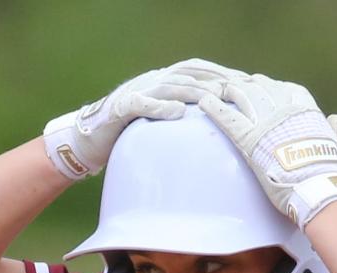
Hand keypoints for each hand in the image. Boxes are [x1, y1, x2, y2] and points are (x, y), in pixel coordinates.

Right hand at [43, 63, 230, 179]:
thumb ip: (181, 120)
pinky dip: (160, 106)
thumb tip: (211, 128)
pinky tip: (178, 112)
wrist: (88, 140)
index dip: (223, 73)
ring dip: (197, 90)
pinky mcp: (121, 108)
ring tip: (219, 98)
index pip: (198, 70)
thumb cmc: (126, 135)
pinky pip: (142, 103)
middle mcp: (152, 80)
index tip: (248, 83)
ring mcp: (136, 91)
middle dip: (217, 78)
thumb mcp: (158, 124)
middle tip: (243, 89)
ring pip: (170, 84)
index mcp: (162, 81)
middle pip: (190, 72)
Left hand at [197, 74, 336, 227]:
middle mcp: (286, 111)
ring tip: (216, 89)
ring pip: (243, 97)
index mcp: (308, 112)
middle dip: (248, 85)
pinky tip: (204, 102)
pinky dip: (214, 107)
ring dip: (229, 91)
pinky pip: (228, 118)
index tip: (265, 85)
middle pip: (262, 88)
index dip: (274, 86)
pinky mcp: (251, 140)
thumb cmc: (334, 178)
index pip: (288, 89)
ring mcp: (267, 123)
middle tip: (234, 86)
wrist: (320, 190)